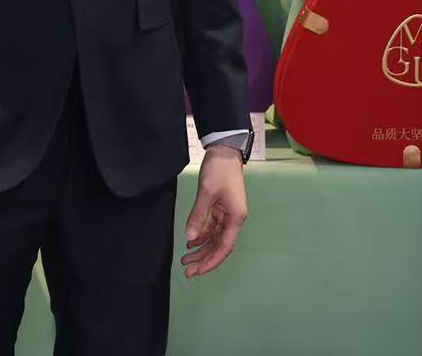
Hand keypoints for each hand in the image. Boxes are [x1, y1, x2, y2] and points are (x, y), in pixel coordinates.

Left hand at [180, 147, 246, 277]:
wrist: (225, 151)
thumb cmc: (219, 170)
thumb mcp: (206, 192)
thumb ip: (199, 216)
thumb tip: (190, 237)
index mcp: (235, 218)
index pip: (224, 247)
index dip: (211, 261)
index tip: (197, 271)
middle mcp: (233, 219)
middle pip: (219, 246)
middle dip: (204, 259)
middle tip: (187, 271)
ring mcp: (227, 214)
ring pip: (215, 238)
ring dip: (202, 249)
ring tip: (186, 259)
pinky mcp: (220, 208)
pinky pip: (211, 228)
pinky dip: (202, 235)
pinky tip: (191, 242)